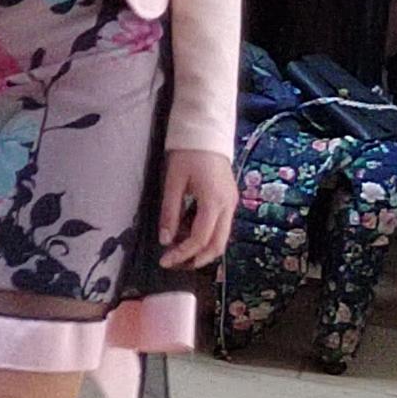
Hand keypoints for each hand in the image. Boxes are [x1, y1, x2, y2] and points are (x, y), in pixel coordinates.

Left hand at [159, 147, 237, 270]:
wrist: (206, 133)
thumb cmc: (187, 153)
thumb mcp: (173, 181)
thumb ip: (170, 212)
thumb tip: (165, 240)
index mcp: (214, 201)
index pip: (200, 238)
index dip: (182, 253)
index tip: (165, 260)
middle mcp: (228, 206)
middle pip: (217, 244)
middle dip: (197, 259)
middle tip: (175, 264)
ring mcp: (232, 203)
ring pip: (222, 237)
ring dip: (202, 249)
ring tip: (179, 252)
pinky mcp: (230, 199)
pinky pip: (221, 226)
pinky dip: (206, 236)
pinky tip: (188, 235)